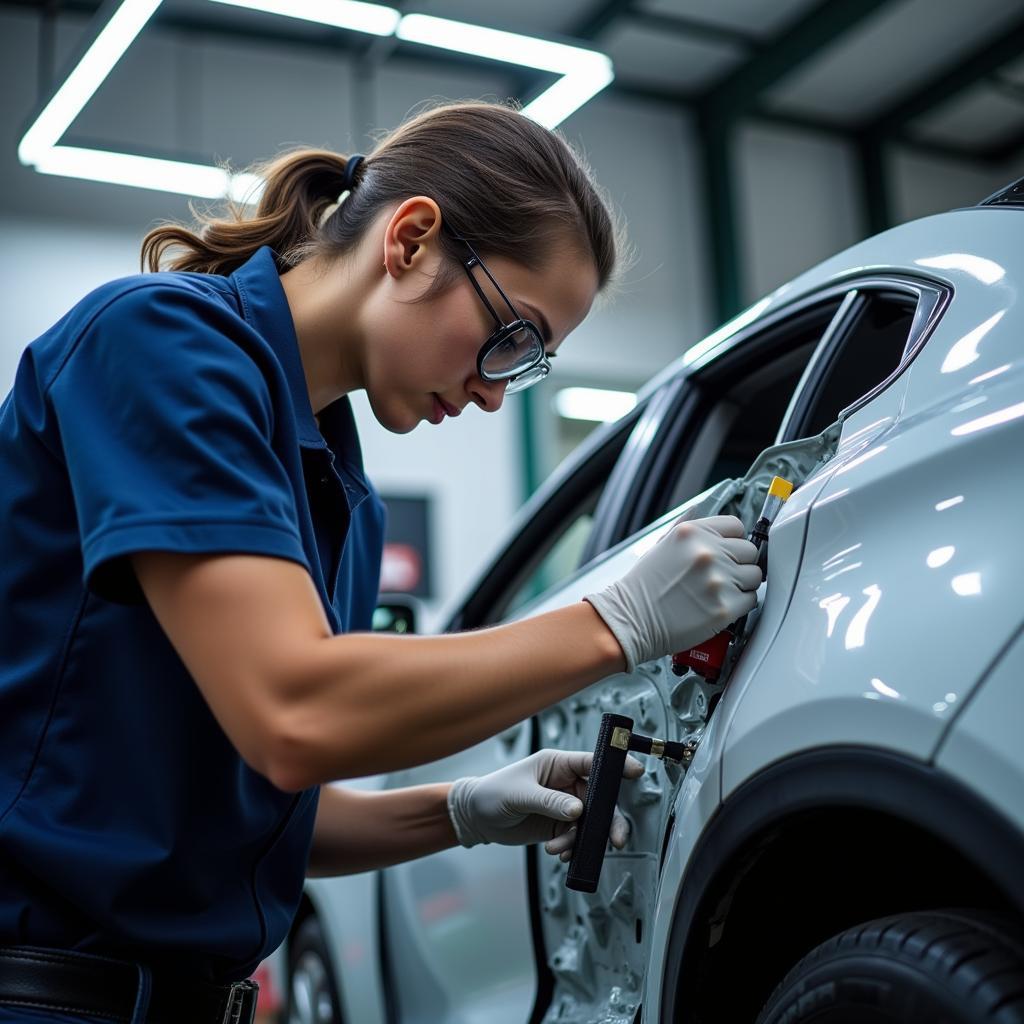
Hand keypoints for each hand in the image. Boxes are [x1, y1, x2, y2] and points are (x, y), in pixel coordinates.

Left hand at [447, 748, 643, 849]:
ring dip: (582, 838)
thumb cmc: (493, 793)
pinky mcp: (560, 825)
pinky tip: (559, 853)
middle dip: (609, 820)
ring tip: (560, 847)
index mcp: (559, 764)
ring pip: (591, 822)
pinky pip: (577, 837)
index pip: (593, 762)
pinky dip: (572, 847)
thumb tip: (578, 811)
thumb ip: (549, 801)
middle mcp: (567, 784)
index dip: (616, 766)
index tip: (635, 772)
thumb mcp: (520, 795)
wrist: (477, 818)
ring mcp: (565, 805)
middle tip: (616, 839)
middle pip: (601, 798)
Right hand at [584, 511, 761, 671]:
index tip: (729, 551)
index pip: (737, 526)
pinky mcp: (725, 608)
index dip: (734, 540)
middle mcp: (708, 553)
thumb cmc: (643, 586)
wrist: (631, 620)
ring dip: (742, 584)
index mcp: (693, 533)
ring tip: (720, 591)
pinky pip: (751, 600)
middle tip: (724, 575)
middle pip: (750, 551)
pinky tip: (719, 604)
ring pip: (755, 576)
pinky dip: (739, 604)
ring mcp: (718, 580)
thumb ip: (687, 526)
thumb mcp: (661, 544)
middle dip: (740, 563)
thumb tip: (700, 509)